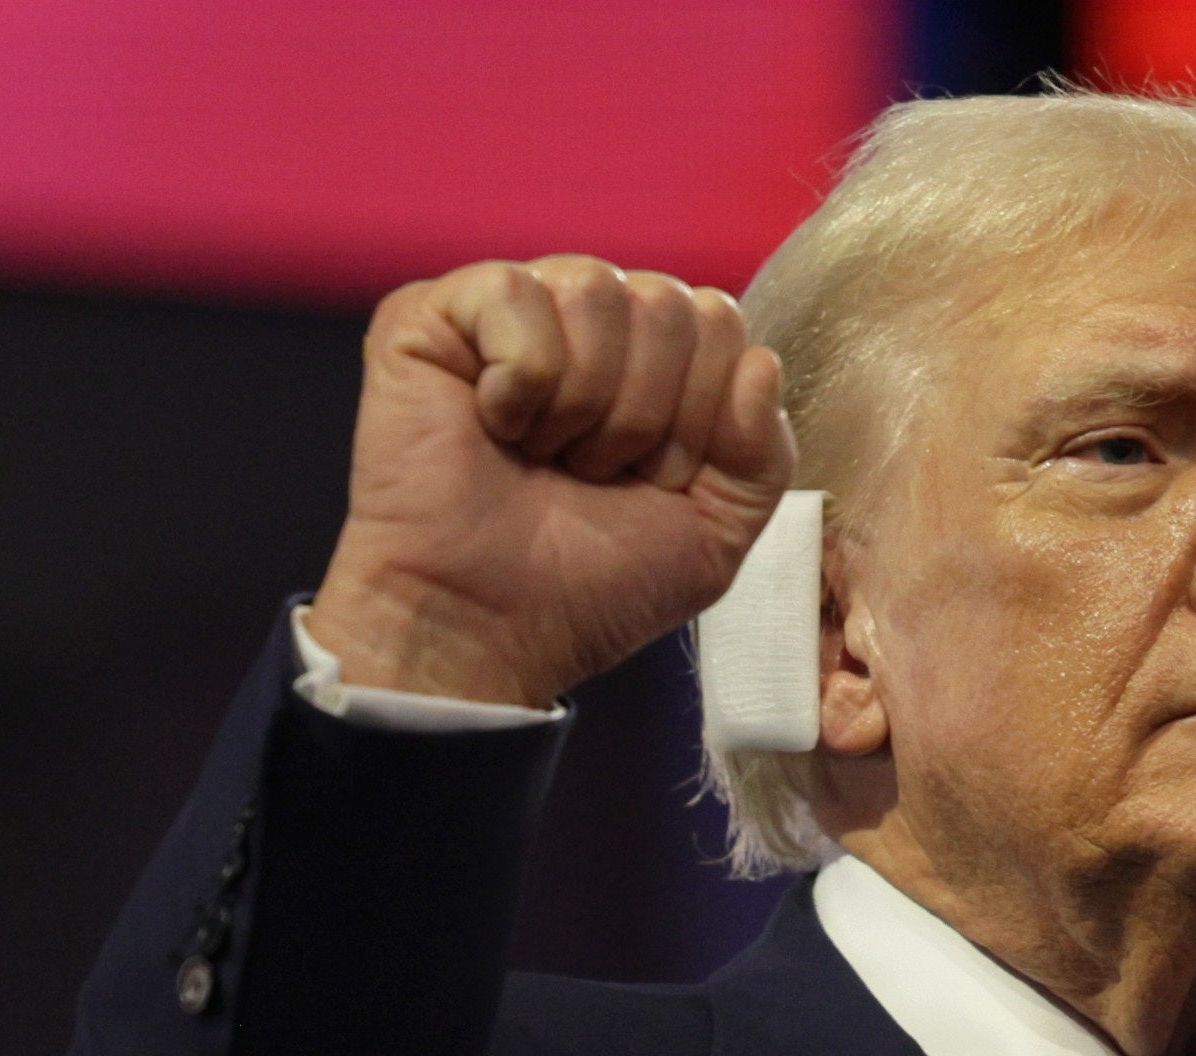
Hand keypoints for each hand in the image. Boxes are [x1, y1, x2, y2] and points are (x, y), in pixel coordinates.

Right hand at [308, 257, 796, 706]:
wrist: (486, 627)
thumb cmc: (590, 585)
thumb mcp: (715, 533)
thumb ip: (764, 453)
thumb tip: (760, 361)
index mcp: (653, 360)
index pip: (720, 321)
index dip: (700, 414)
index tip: (650, 480)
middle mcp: (587, 322)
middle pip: (669, 303)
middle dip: (646, 415)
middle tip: (591, 474)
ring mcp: (511, 311)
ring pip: (596, 289)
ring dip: (583, 403)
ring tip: (543, 454)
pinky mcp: (431, 314)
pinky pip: (514, 292)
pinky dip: (519, 378)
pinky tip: (493, 424)